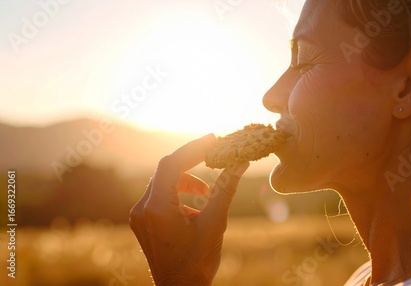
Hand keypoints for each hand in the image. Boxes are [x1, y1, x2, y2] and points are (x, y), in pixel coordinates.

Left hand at [129, 134, 248, 285]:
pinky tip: (194, 206)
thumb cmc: (197, 262)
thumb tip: (240, 162)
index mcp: (157, 208)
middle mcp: (142, 209)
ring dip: (186, 179)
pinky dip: (178, 192)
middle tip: (215, 154)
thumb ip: (225, 189)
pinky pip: (159, 194)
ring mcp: (139, 215)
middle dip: (192, 161)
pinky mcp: (142, 221)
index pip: (171, 164)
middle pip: (166, 170)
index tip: (214, 139)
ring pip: (162, 181)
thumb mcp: (215, 224)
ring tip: (206, 192)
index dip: (193, 148)